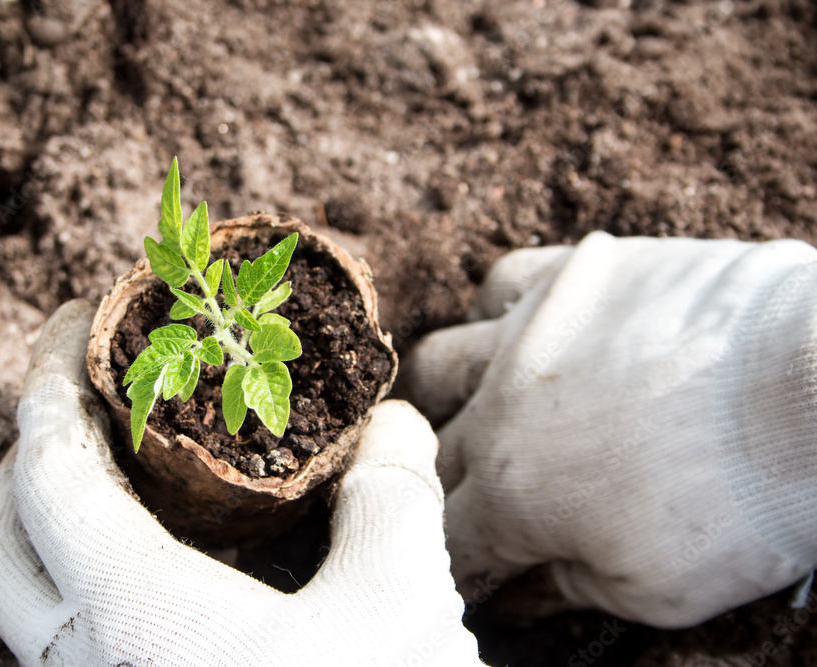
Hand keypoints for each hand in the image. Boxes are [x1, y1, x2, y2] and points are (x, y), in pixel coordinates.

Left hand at [0, 300, 481, 665]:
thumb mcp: (401, 598)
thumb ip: (392, 493)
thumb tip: (394, 425)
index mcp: (136, 614)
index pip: (46, 465)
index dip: (46, 374)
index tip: (74, 316)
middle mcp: (91, 664)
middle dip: (28, 447)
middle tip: (90, 390)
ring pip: (23, 596)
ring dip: (48, 515)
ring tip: (119, 462)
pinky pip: (71, 634)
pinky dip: (90, 572)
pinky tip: (164, 553)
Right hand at [400, 231, 816, 627]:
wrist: (815, 392)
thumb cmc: (744, 504)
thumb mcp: (656, 591)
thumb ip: (566, 590)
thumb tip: (519, 591)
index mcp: (512, 493)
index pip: (449, 539)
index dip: (464, 566)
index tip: (488, 574)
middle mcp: (499, 408)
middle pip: (441, 457)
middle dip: (460, 490)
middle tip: (507, 500)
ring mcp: (530, 332)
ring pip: (441, 364)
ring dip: (451, 399)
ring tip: (494, 411)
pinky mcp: (574, 275)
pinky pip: (503, 284)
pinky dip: (501, 315)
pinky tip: (530, 336)